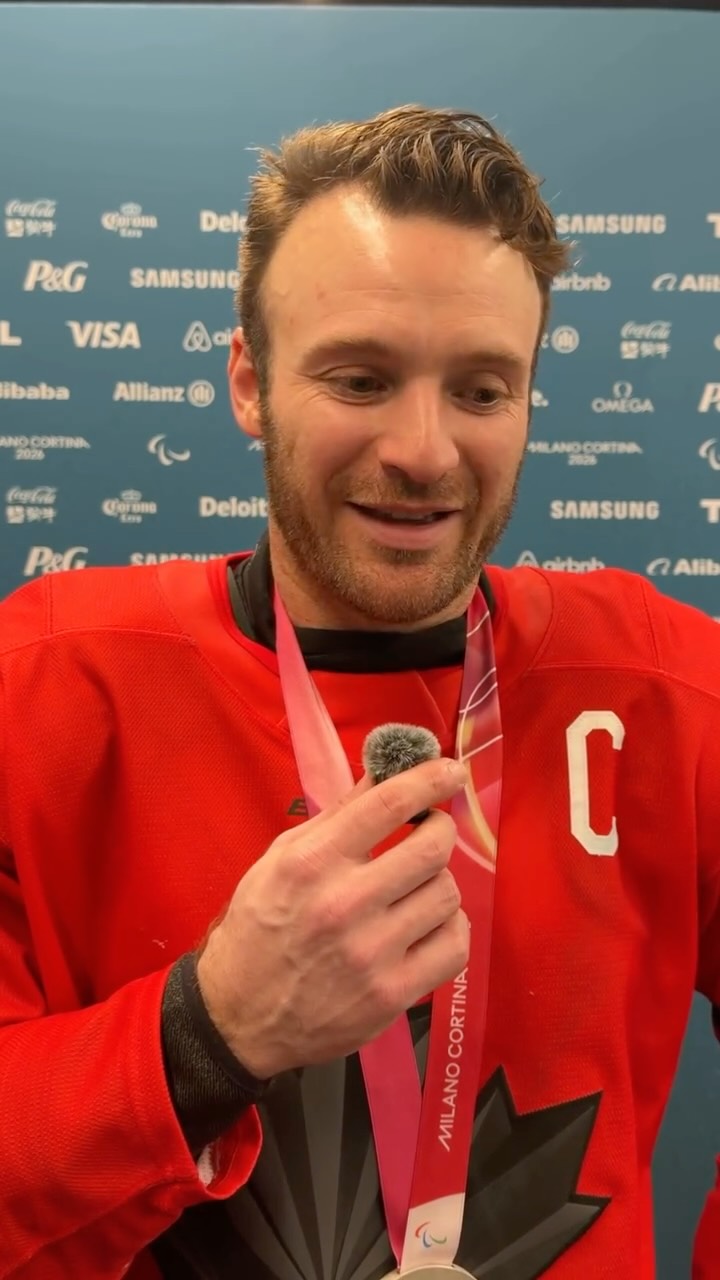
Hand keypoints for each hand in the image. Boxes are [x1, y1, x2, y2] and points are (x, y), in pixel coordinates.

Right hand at [196, 756, 468, 1077]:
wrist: (239, 1017)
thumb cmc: (259, 928)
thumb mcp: (280, 860)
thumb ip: (336, 817)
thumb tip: (385, 773)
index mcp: (312, 863)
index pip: (389, 804)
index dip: (430, 779)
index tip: (451, 771)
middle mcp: (344, 904)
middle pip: (432, 847)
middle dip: (439, 830)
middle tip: (429, 833)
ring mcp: (372, 953)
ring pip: (447, 894)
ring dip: (438, 883)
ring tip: (414, 889)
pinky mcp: (392, 994)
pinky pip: (455, 945)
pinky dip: (449, 928)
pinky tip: (426, 926)